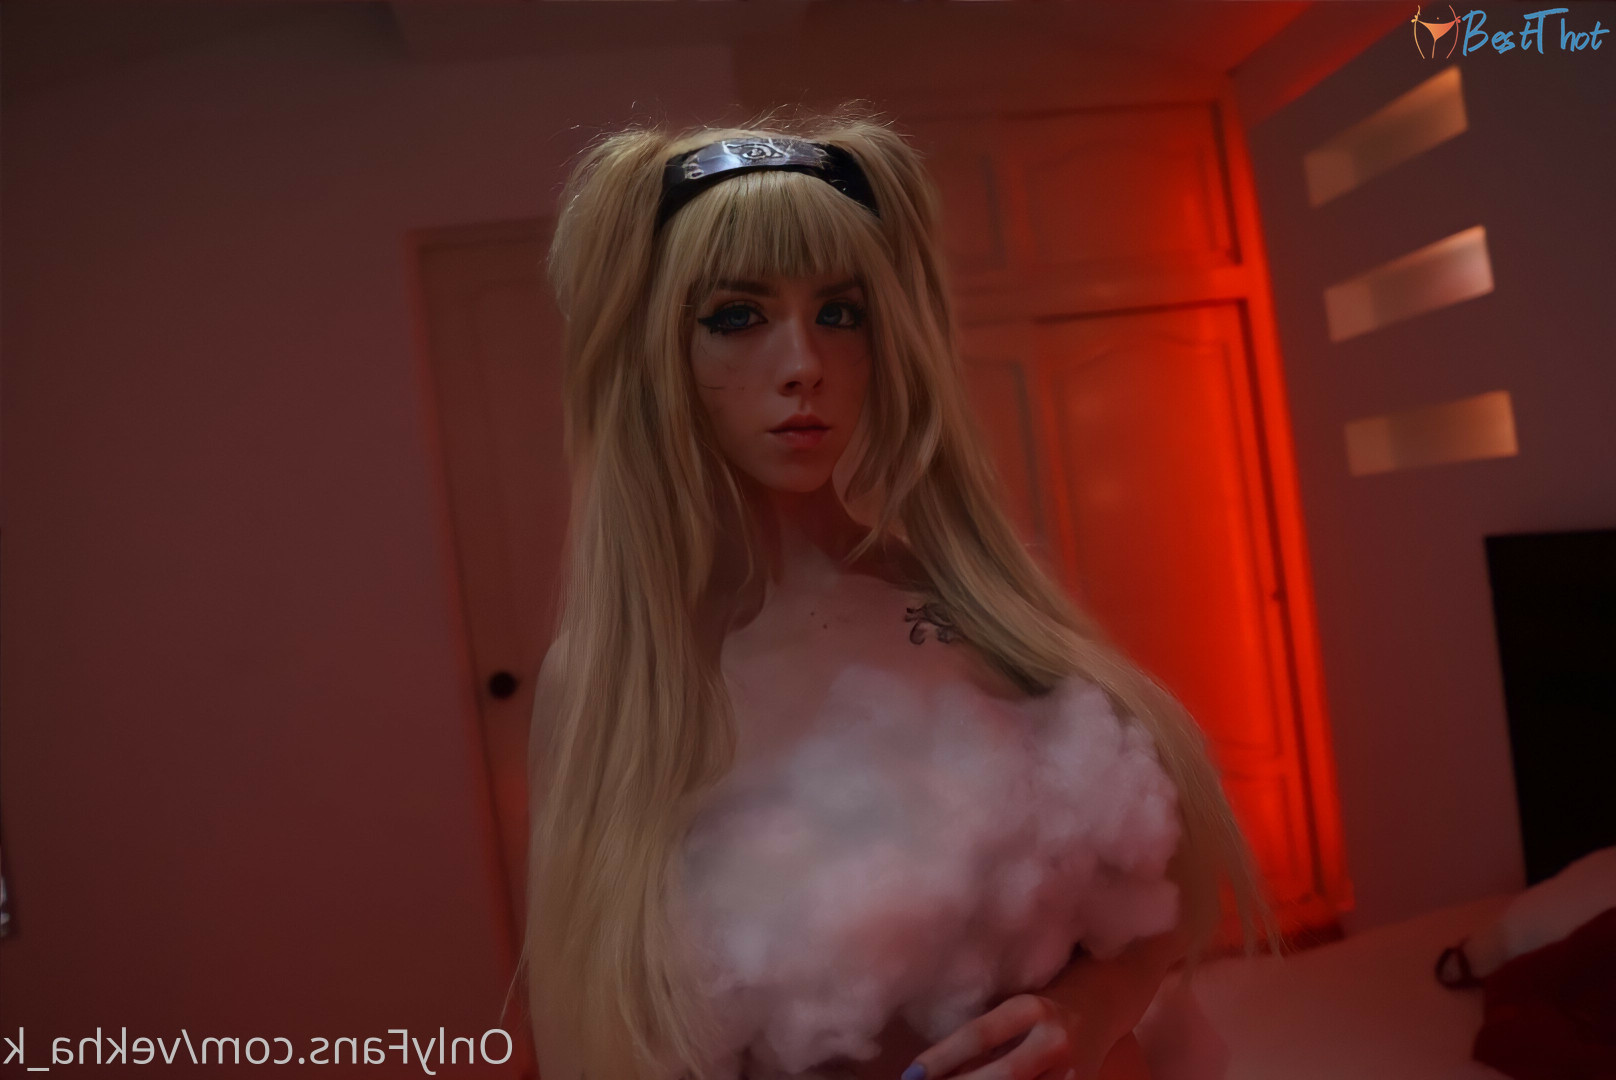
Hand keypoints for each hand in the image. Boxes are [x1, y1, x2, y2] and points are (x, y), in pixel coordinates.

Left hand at [901, 994, 1109, 1079]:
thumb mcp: (1015, 1006)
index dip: (941, 1058)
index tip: (911, 1076)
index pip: (978, 1035)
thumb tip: (934, 1070)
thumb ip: (987, 1036)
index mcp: (1031, 1008)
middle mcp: (1054, 1040)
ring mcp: (1072, 1072)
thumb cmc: (1045, 998)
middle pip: (1001, 1076)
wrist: (1104, 1001)